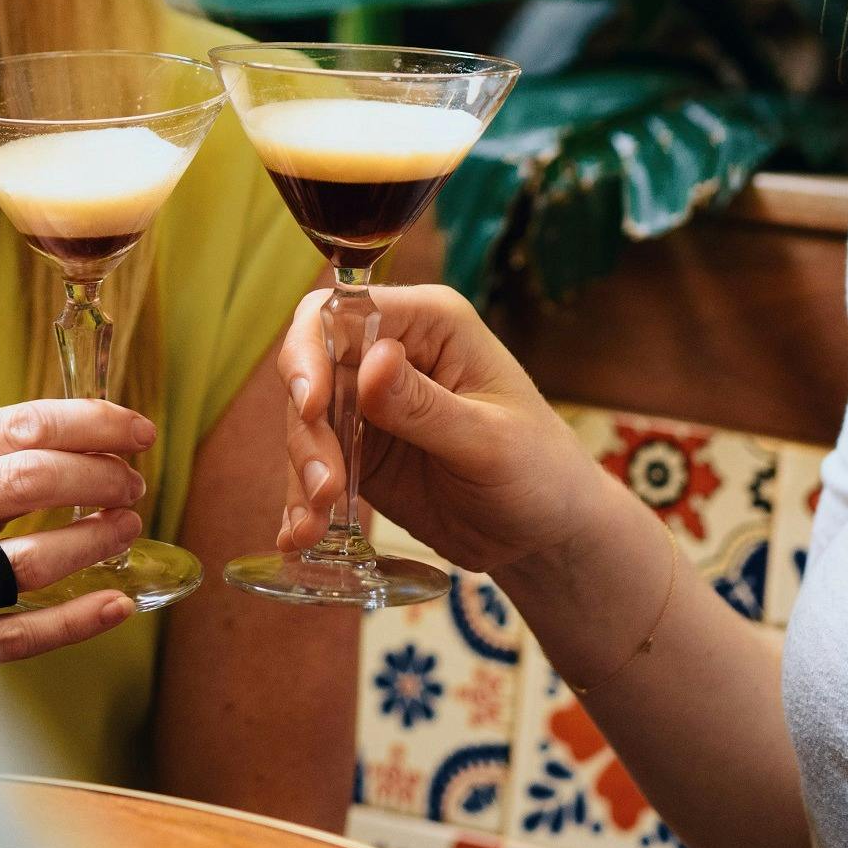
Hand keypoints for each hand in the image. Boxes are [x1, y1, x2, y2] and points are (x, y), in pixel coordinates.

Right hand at [0, 398, 154, 664]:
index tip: (137, 431)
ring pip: (30, 561)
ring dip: (95, 542)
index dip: (93, 423)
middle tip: (130, 484)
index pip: (20, 423)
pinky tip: (116, 603)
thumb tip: (81, 439)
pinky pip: (17, 635)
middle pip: (31, 479)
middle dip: (100, 477)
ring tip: (123, 530)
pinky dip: (76, 620)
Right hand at [274, 283, 612, 581]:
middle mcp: (392, 353)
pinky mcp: (360, 450)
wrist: (545, 533)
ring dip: (304, 469)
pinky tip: (303, 534)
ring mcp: (370, 403)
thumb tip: (372, 361)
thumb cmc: (539, 472)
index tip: (312, 407)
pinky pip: (314, 464)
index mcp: (430, 324)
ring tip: (318, 521)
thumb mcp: (488, 441)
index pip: (343, 313)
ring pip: (307, 420)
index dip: (312, 352)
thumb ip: (426, 406)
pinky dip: (302, 500)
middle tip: (325, 488)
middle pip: (313, 367)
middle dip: (309, 429)